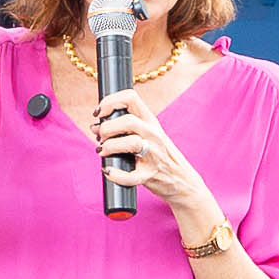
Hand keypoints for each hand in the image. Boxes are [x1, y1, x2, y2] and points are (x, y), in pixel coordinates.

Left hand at [90, 88, 217, 237]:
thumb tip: (95, 126)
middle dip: (106, 128)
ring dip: (109, 146)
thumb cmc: (159, 156)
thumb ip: (126, 127)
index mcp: (151, 121)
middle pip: (128, 121)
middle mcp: (153, 135)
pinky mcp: (149, 175)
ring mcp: (154, 155)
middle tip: (99, 137)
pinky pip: (131, 176)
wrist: (182, 181)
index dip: (110, 102)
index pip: (131, 97)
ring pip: (131, 142)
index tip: (99, 113)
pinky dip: (116, 175)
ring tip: (102, 152)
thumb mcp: (149, 134)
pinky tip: (109, 171)